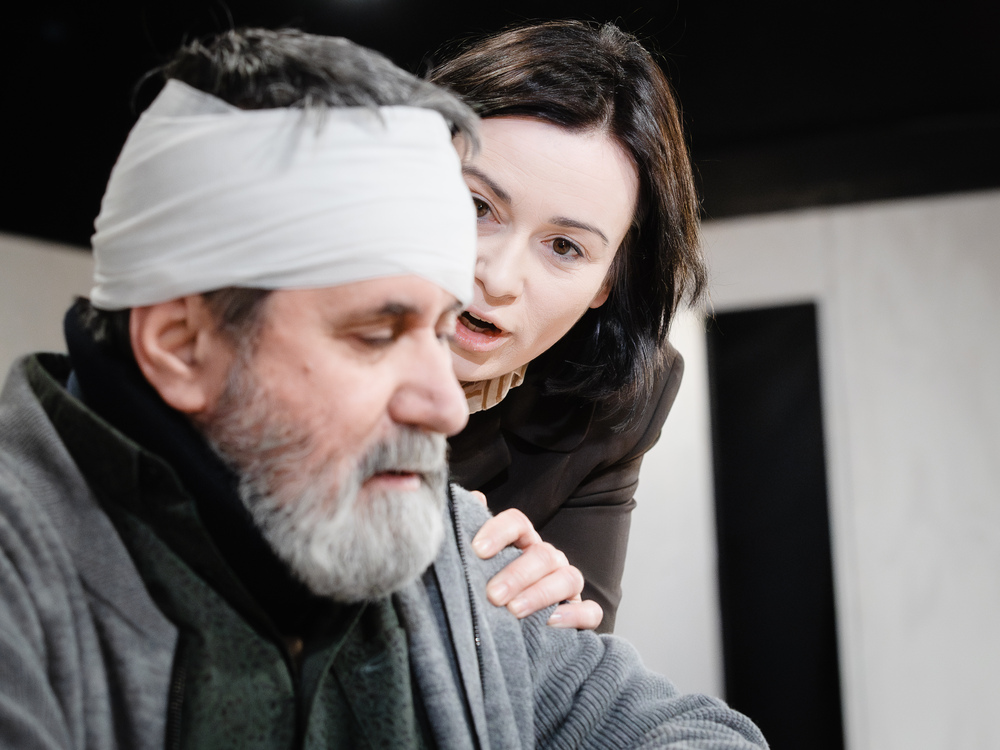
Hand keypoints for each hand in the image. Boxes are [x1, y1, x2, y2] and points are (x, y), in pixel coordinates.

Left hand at [469, 494, 603, 629]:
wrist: (508, 629)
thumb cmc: (493, 588)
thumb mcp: (478, 563)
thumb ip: (472, 531)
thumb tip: (475, 497)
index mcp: (524, 542)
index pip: (517, 523)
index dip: (499, 531)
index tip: (477, 550)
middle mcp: (549, 559)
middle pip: (543, 554)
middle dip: (517, 575)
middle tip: (492, 595)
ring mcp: (568, 586)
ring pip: (569, 578)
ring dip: (541, 594)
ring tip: (514, 611)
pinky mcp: (582, 613)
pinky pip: (591, 611)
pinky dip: (575, 616)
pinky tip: (551, 622)